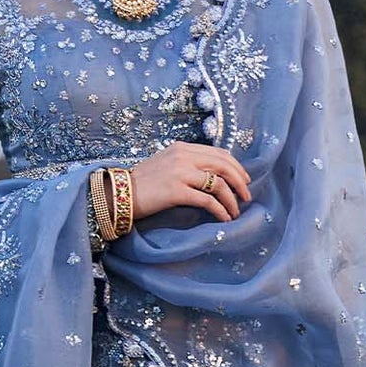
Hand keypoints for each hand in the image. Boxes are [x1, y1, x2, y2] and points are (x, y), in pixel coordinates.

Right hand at [127, 142, 251, 225]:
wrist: (119, 193)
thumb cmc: (143, 184)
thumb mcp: (166, 165)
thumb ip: (187, 164)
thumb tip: (212, 177)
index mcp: (182, 148)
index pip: (219, 153)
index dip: (236, 167)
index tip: (244, 180)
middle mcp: (183, 156)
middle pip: (224, 165)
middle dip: (240, 182)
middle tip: (247, 197)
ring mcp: (180, 172)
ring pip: (219, 184)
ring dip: (232, 199)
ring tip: (236, 212)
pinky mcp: (177, 191)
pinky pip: (208, 201)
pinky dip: (220, 210)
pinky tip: (224, 218)